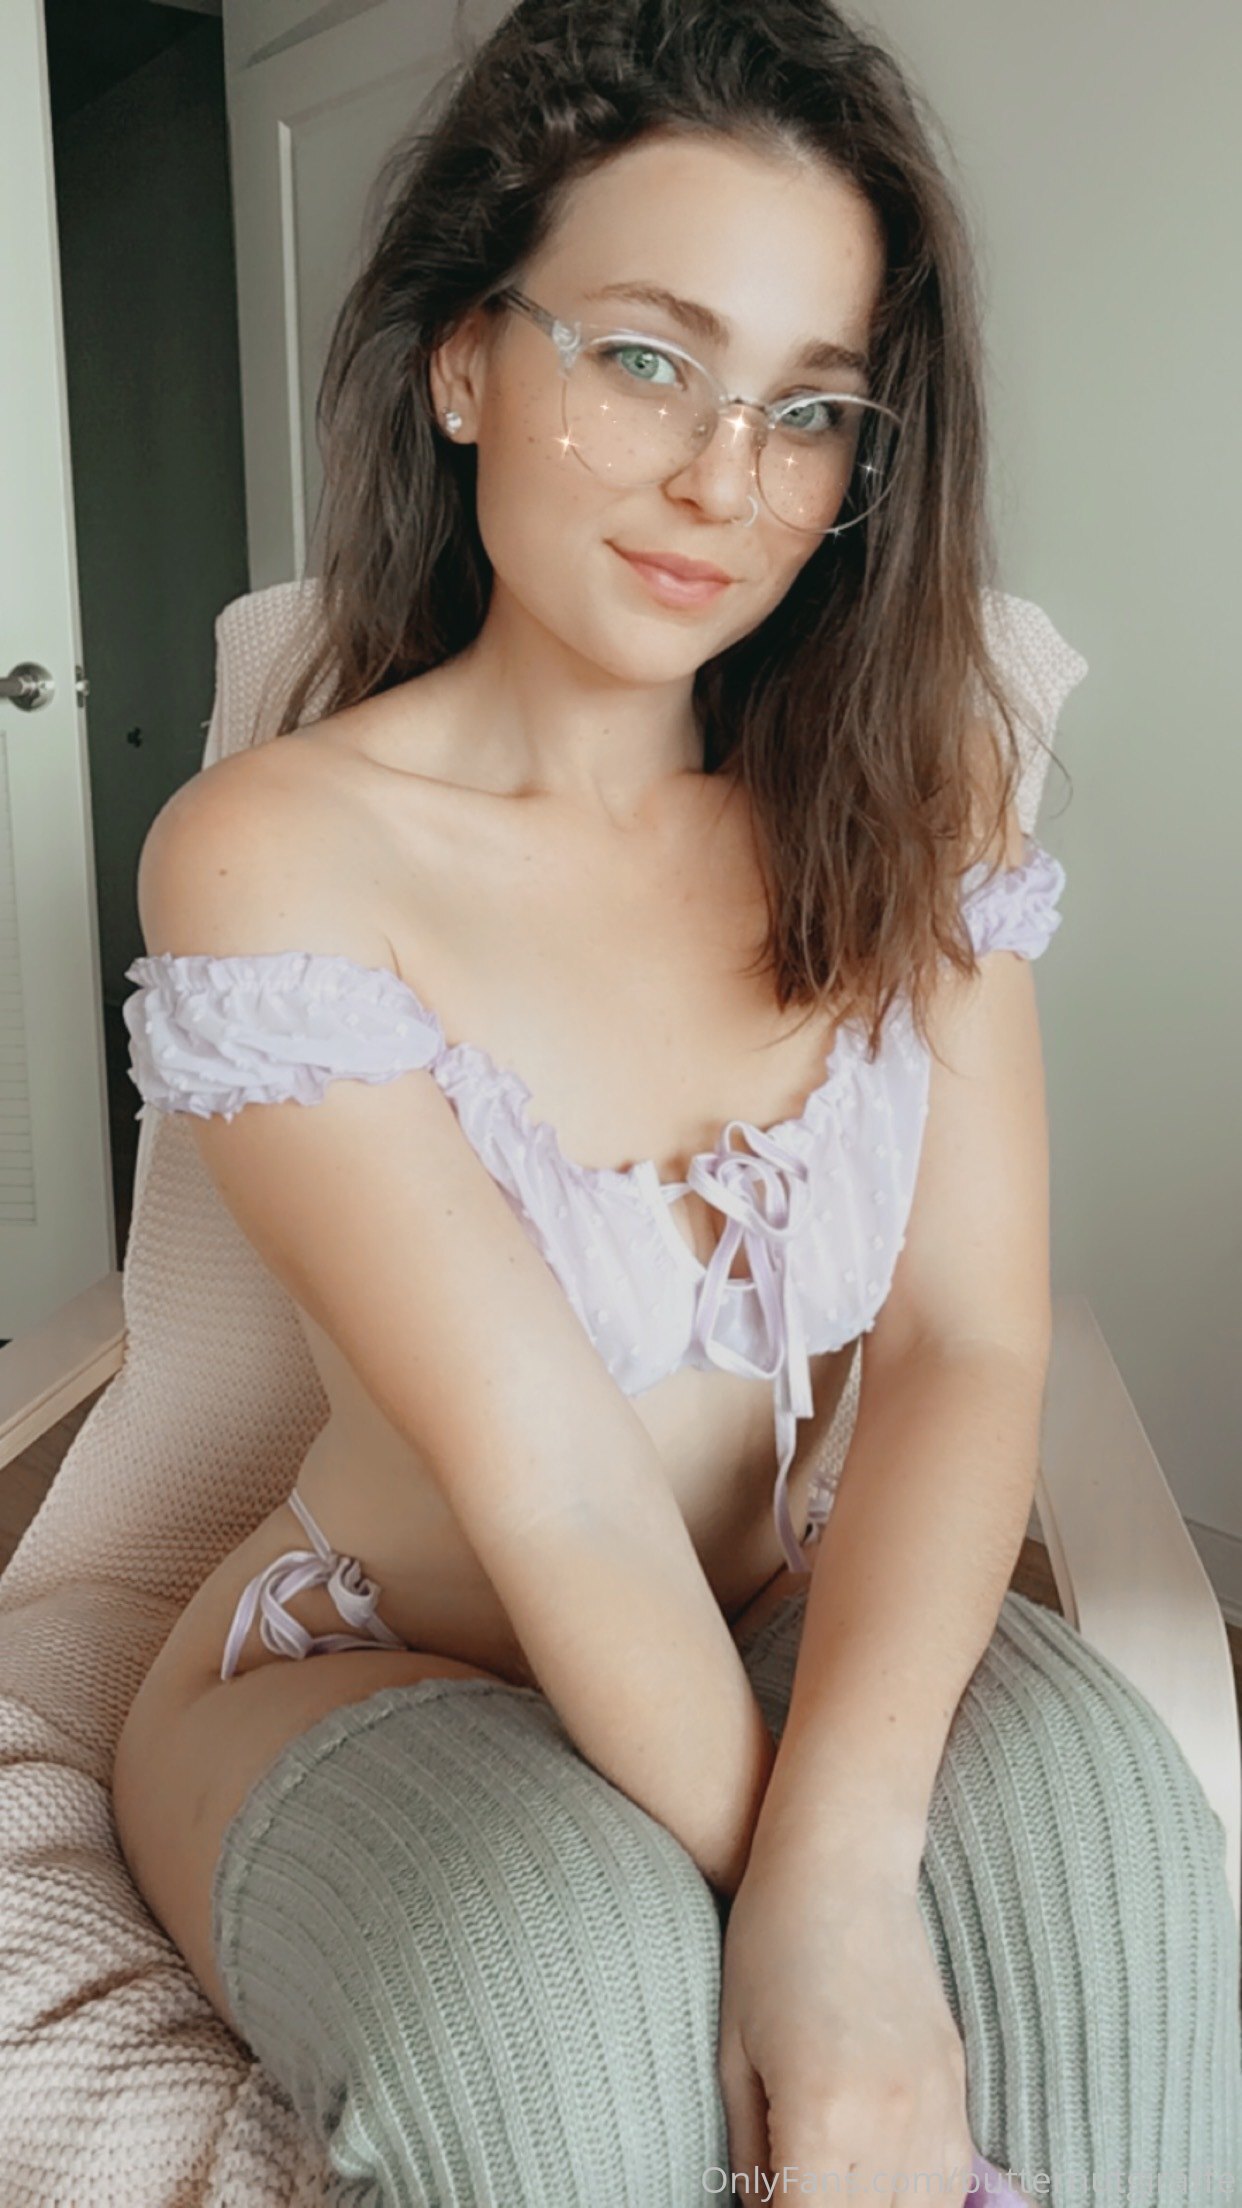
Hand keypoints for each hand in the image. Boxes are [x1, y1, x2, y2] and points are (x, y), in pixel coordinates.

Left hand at [717, 1844, 974, 2203]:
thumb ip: (752, 2159)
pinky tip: (887, 2190)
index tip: (768, 2207)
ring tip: (836, 2189)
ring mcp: (934, 2101)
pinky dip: (922, 2198)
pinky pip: (952, 2178)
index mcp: (821, 2113)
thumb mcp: (735, 2057)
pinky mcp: (955, 2082)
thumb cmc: (766, 1947)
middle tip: (793, 2191)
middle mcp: (889, 2119)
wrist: (841, 1863)